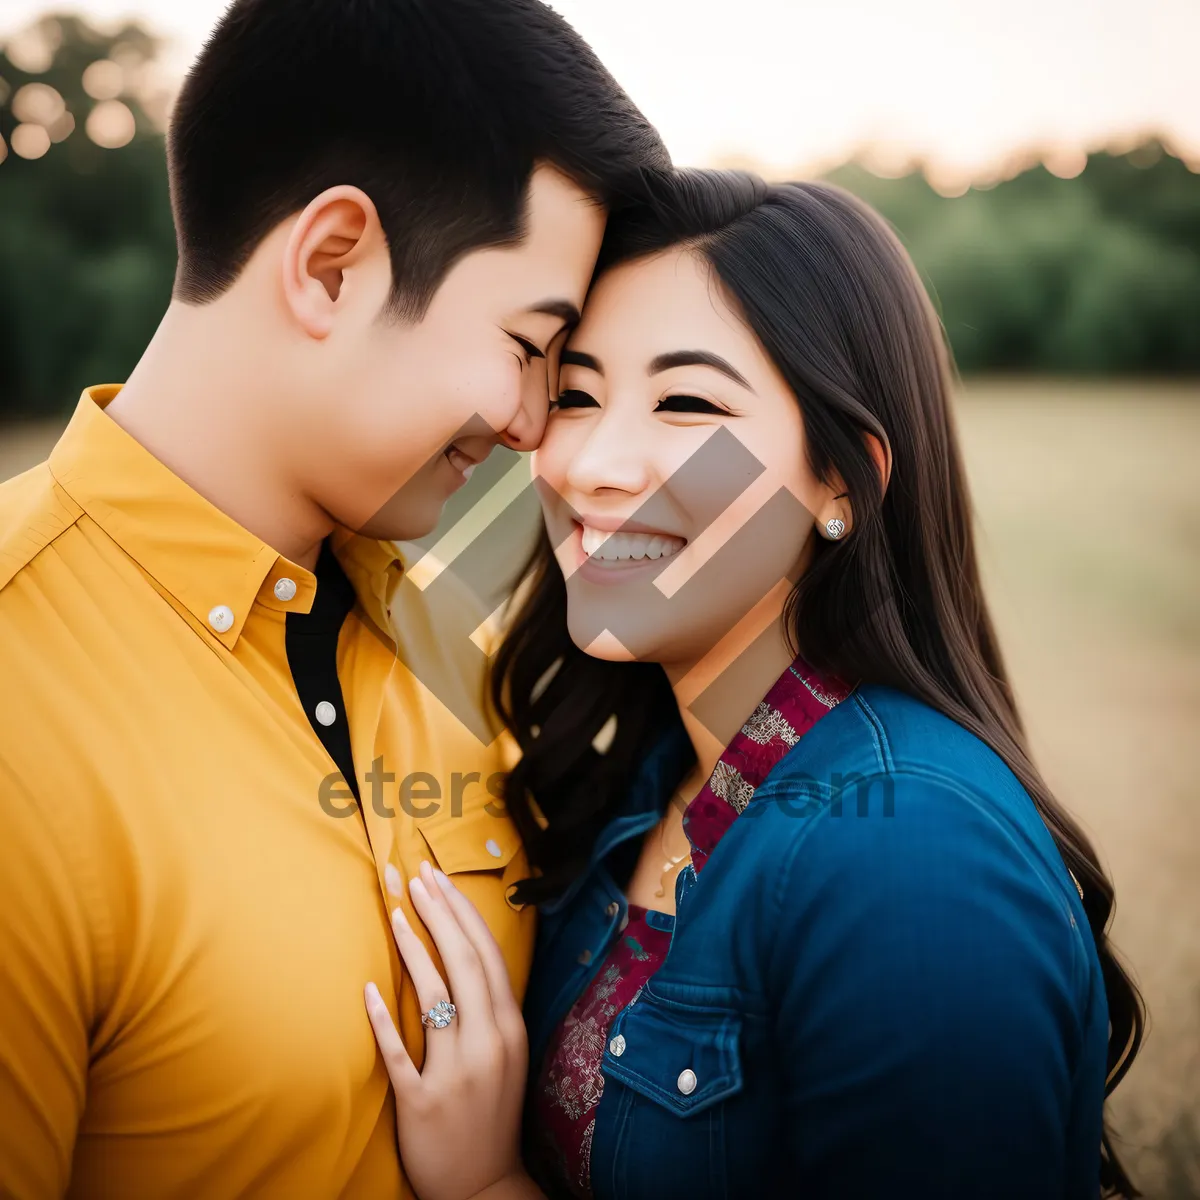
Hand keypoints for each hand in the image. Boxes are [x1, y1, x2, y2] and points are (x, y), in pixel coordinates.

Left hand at [364, 861, 532, 1199]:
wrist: (486, 1186)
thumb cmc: (492, 1110)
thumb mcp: (506, 1053)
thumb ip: (490, 1008)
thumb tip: (463, 954)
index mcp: (510, 1028)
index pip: (487, 955)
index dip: (464, 913)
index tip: (442, 879)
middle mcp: (489, 1043)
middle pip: (464, 964)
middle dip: (441, 914)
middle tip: (417, 877)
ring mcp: (458, 1073)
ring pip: (435, 997)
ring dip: (414, 949)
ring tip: (394, 912)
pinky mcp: (424, 1103)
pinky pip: (400, 1054)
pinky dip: (384, 1020)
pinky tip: (368, 989)